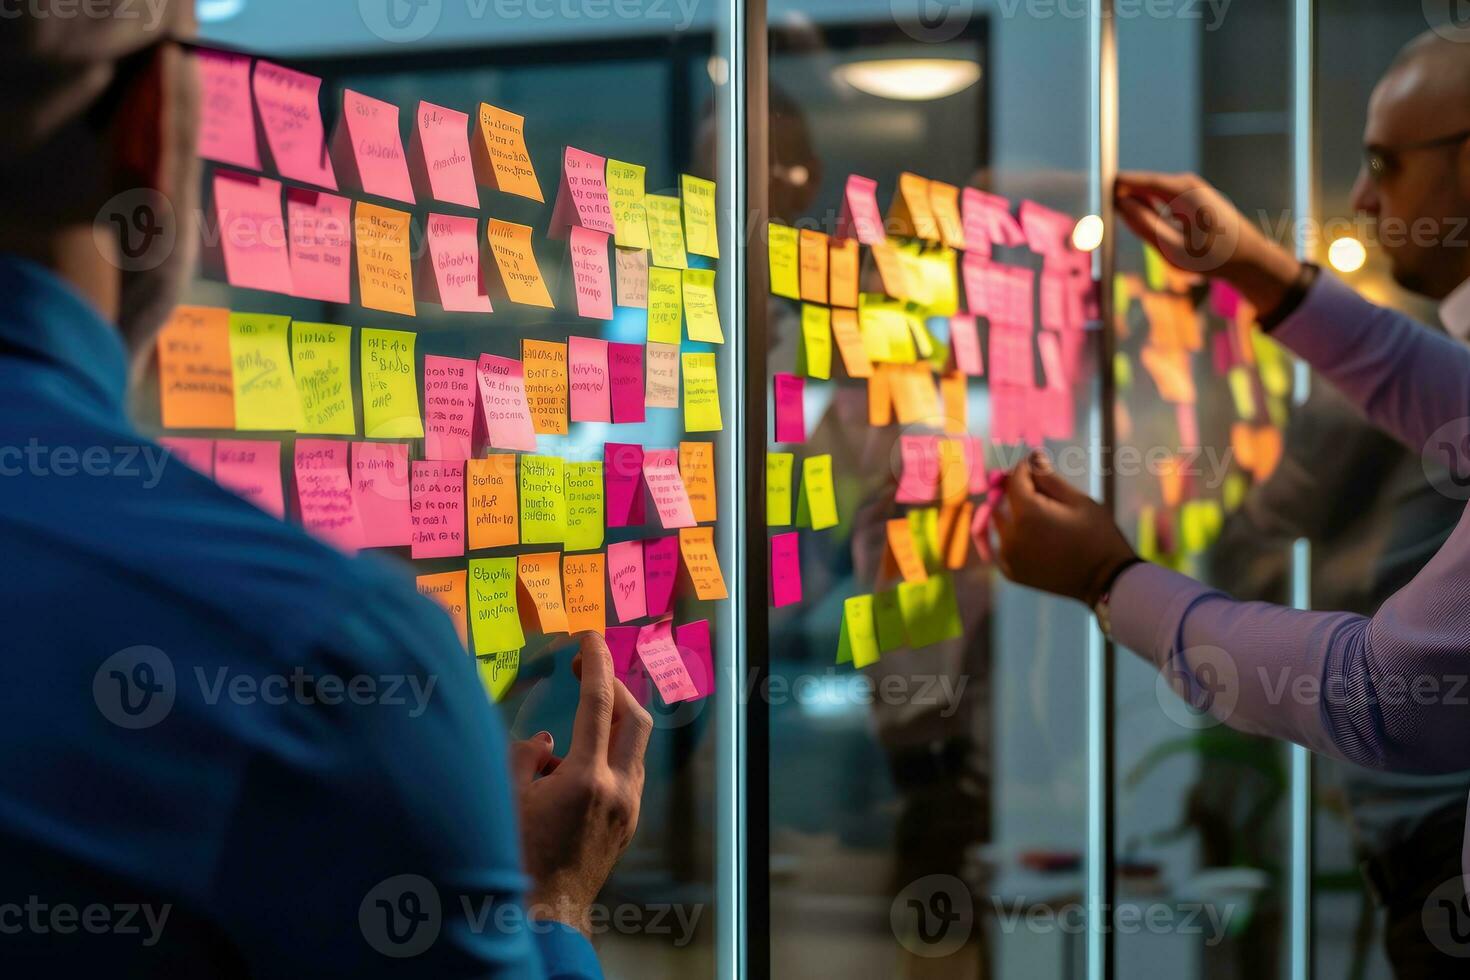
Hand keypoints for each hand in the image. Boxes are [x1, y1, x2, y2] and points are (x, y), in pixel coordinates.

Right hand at [508, 632, 651, 934]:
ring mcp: (628, 807)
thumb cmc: (516, 857)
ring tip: (576, 715)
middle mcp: (617, 790)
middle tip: (585, 667)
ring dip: (611, 717)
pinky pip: (627, 769)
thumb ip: (525, 757)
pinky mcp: (629, 822)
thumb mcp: (507, 798)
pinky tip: (575, 761)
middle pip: (634, 716)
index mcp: (586, 779)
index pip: (599, 702)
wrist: (544, 913)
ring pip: (634, 743)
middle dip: (613, 683)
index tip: (590, 637)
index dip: (596, 662)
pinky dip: (608, 750)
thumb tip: (547, 743)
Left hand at [991, 453, 1138, 606]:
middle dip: (1020, 491)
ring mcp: (1008, 556)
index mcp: (1028, 514)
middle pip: (1004, 501)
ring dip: (1014, 514)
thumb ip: (1048, 478)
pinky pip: (1003, 545)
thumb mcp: (1078, 501)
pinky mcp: (1010, 572)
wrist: (1105, 581)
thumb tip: (1032, 456)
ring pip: (1000, 523)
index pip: (1015, 480)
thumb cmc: (1098, 536)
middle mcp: (1011, 536)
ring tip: (1043, 517)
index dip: (1025, 468)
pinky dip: (1013, 537)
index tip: (1037, 464)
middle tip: (1044, 493)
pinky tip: (1036, 537)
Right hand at [1115, 170, 1301, 314]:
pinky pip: (1162, 199)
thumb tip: (1120, 204)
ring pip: (1151, 193)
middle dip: (1122, 197)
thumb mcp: (1172, 248)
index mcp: (1181, 190)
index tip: (1091, 193)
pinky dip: (1149, 209)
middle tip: (1099, 214)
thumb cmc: (1212, 258)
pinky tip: (1146, 225)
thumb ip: (1143, 224)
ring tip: (1119, 220)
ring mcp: (1191, 189)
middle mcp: (1186, 183)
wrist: (1248, 258)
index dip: (1112, 186)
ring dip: (1135, 205)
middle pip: (1142, 184)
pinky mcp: (1193, 198)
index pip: (1135, 180)